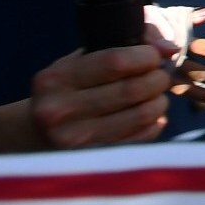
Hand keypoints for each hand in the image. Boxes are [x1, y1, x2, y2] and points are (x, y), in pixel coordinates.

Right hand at [28, 38, 176, 148]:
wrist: (36, 133)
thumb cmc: (66, 90)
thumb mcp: (79, 61)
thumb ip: (123, 46)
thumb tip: (169, 49)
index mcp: (56, 80)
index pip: (115, 62)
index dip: (146, 56)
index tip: (153, 56)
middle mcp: (60, 110)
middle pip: (134, 89)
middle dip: (158, 79)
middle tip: (159, 76)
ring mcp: (77, 139)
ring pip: (143, 114)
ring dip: (160, 101)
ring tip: (155, 96)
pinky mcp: (94, 158)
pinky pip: (142, 137)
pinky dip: (155, 123)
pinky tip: (150, 117)